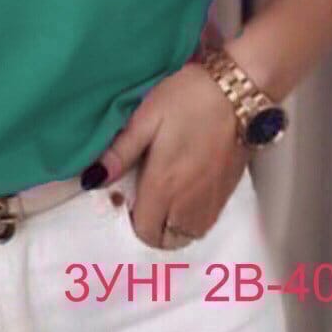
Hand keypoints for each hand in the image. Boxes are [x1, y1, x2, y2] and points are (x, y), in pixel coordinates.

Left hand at [82, 36, 252, 249]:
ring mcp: (213, 200)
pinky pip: (206, 221)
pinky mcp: (229, 192)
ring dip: (172, 223)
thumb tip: (93, 179)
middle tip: (144, 194)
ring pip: (188, 234)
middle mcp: (190, 203)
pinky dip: (192, 216)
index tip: (127, 192)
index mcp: (165, 186)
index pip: (144, 231)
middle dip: (151, 226)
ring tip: (164, 192)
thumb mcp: (146, 118)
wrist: (238, 92)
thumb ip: (121, 151)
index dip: (130, 218)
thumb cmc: (187, 100)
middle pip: (167, 240)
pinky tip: (186, 188)